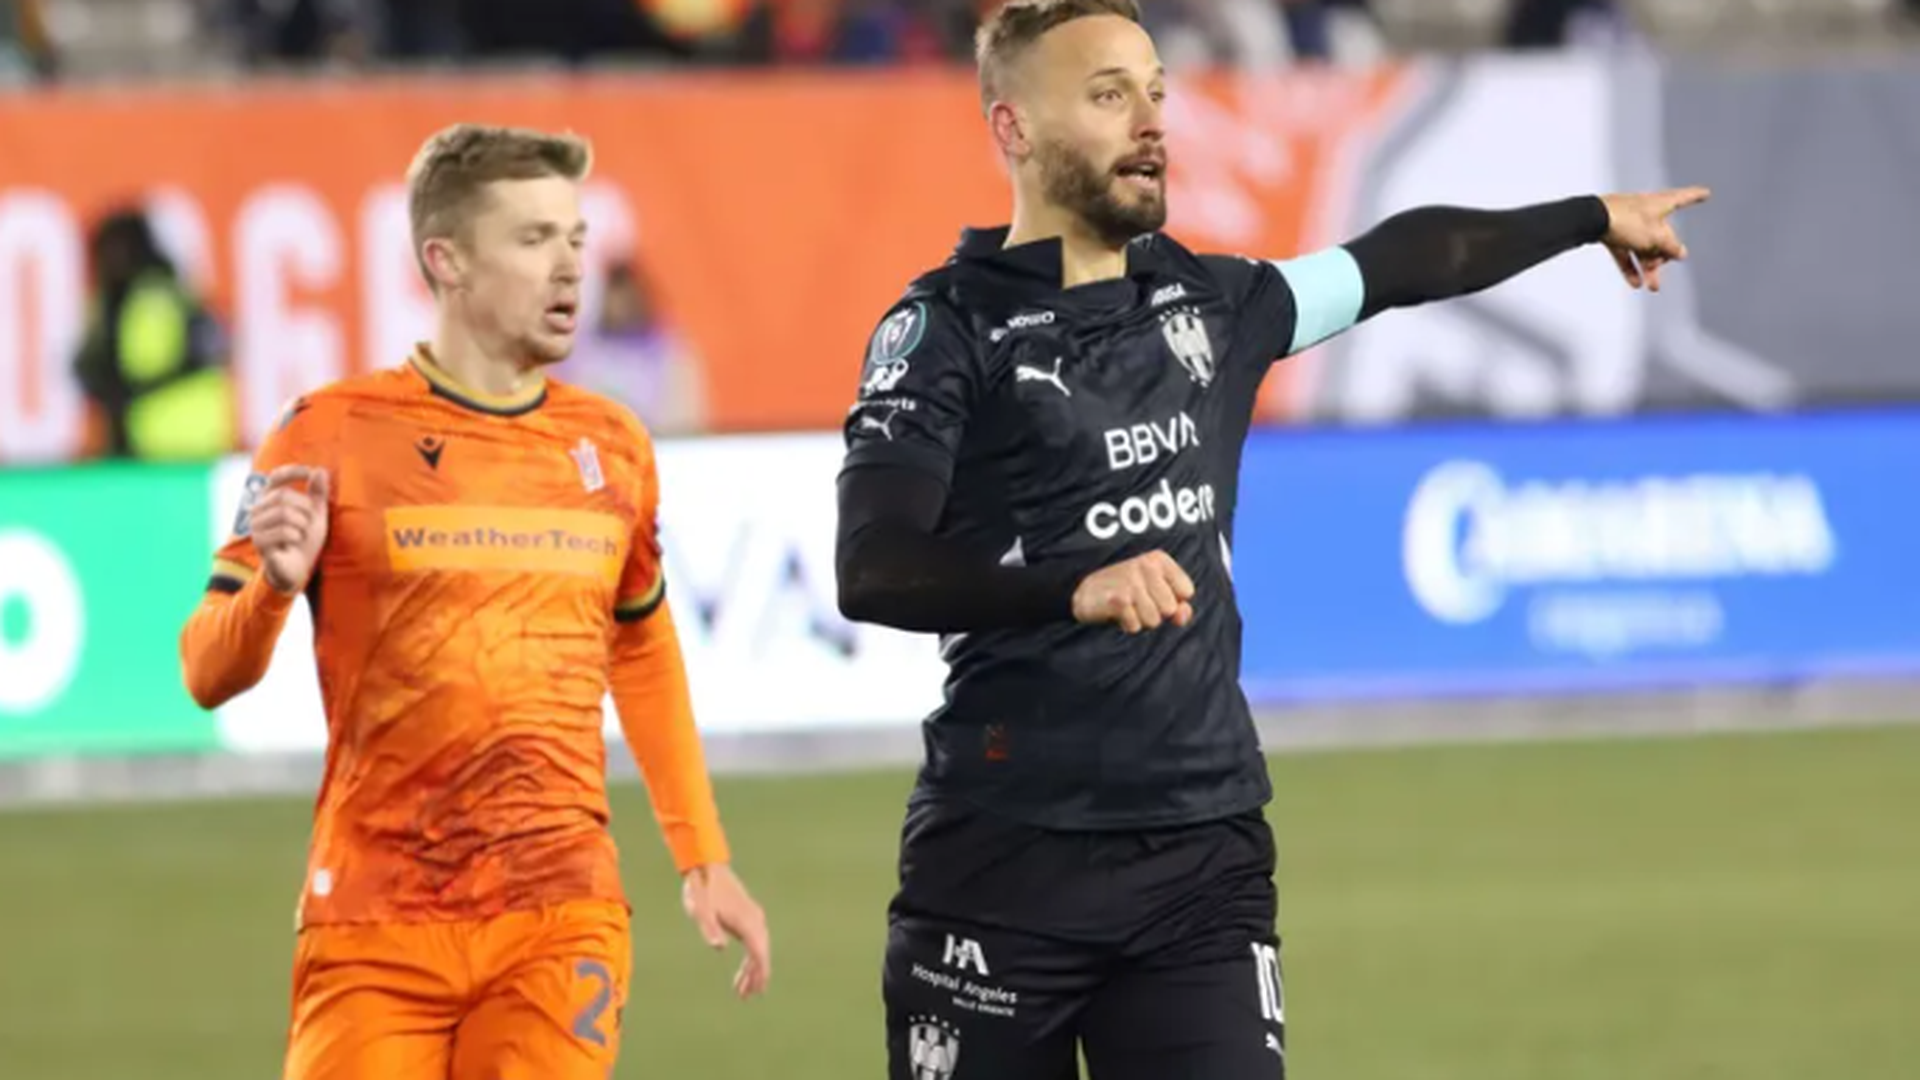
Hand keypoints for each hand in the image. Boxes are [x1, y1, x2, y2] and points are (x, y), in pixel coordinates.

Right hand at [249, 465, 329, 594]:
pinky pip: (282, 531)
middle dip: (304, 508)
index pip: (276, 477)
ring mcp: (256, 527)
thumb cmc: (305, 538)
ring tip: (302, 533)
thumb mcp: (316, 514)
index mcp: (270, 499)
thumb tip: (320, 470)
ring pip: (282, 512)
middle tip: (310, 522)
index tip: (311, 472)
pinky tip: (295, 542)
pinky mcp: (259, 543)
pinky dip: (296, 535)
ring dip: (301, 524)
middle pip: (282, 495)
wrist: (299, 568)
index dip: (293, 471)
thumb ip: (318, 493)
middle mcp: (258, 510)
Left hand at [682, 863, 770, 999]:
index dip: (760, 972)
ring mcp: (753, 917)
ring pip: (759, 949)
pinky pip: (754, 942)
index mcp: (747, 921)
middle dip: (756, 976)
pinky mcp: (747, 916)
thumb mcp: (700, 909)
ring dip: (752, 969)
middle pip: (761, 953)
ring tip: (742, 990)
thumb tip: (719, 947)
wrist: (706, 866)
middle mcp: (755, 920)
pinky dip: (750, 958)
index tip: (758, 990)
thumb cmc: (701, 888)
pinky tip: (743, 970)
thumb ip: (708, 927)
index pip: (759, 952)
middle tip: (746, 996)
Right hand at [1072, 550, 1194, 632]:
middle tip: (1137, 602)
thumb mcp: (1156, 593)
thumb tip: (1183, 615)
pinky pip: (1136, 626)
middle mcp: (1146, 566)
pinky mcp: (1118, 599)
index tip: (1155, 594)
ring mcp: (1132, 582)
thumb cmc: (1127, 592)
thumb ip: (1178, 605)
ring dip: (1140, 620)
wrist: (1086, 592)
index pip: (1187, 591)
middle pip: (1170, 609)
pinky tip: (1118, 613)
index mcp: (1159, 560)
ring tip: (1128, 608)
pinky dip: (1127, 625)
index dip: (1173, 601)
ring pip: (1154, 621)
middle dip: (1156, 613)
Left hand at [1599, 186, 1710, 292]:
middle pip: (1661, 234)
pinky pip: (1625, 252)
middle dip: (1663, 256)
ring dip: (1648, 267)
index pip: (1684, 197)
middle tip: (1661, 268)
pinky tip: (1635, 283)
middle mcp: (1645, 210)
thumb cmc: (1625, 220)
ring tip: (1652, 287)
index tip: (1706, 193)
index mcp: (1660, 203)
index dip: (1695, 196)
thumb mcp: (1657, 236)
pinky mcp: (1612, 232)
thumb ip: (1672, 246)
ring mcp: (1628, 221)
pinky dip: (1631, 267)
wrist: (1590, 219)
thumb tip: (1681, 253)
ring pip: (1643, 247)